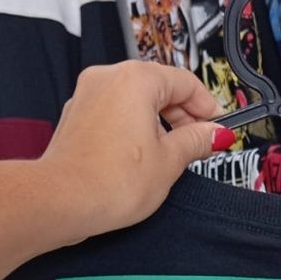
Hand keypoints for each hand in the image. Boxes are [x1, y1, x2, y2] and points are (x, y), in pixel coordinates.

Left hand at [39, 60, 232, 242]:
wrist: (62, 201)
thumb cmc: (109, 181)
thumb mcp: (169, 162)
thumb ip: (196, 141)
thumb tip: (214, 133)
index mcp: (136, 79)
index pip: (185, 82)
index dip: (208, 107)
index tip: (218, 128)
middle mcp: (108, 78)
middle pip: (159, 87)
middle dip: (183, 116)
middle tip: (199, 144)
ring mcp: (88, 95)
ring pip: (135, 100)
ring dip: (158, 123)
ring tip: (170, 156)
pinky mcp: (77, 117)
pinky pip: (115, 113)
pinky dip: (133, 128)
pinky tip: (142, 157)